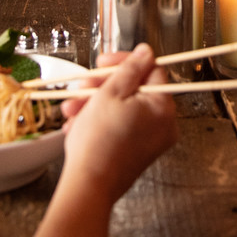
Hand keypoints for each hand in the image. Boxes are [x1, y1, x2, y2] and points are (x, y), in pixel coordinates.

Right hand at [55, 47, 179, 203]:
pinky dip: (100, 123)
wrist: (89, 185)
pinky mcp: (137, 153)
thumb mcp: (110, 93)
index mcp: (163, 106)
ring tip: (72, 110)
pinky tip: (78, 125)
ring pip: (123, 109)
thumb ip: (130, 69)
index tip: (102, 64)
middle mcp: (164, 125)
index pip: (151, 69)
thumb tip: (146, 52)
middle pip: (134, 90)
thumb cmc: (98, 140)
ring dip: (95, 104)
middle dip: (102, 87)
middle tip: (82, 88)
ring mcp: (151, 141)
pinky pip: (121, 127)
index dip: (124, 63)